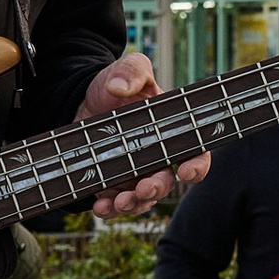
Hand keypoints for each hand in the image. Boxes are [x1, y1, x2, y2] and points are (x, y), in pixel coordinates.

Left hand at [76, 52, 189, 216]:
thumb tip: (120, 86)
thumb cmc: (114, 85)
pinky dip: (110, 209)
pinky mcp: (113, 183)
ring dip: (134, 204)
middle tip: (145, 188)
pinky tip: (101, 207)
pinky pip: (115, 203)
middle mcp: (157, 157)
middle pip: (167, 182)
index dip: (197, 166)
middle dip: (157, 189)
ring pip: (143, 198)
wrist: (81, 101)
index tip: (187, 172)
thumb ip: (132, 71)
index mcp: (171, 132)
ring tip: (120, 202)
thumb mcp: (127, 69)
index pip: (195, 153)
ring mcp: (135, 173)